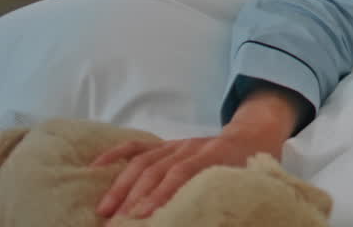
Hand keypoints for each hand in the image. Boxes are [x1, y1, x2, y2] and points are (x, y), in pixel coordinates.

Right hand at [93, 85, 302, 218]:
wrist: (255, 134)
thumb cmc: (252, 166)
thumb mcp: (252, 181)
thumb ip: (234, 194)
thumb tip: (220, 216)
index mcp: (216, 155)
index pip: (183, 173)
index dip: (162, 194)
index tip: (143, 215)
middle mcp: (193, 147)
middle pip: (157, 171)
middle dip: (134, 198)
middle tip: (117, 224)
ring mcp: (177, 144)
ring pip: (144, 162)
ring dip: (122, 187)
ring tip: (106, 212)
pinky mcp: (167, 144)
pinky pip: (138, 146)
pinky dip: (116, 154)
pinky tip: (96, 167)